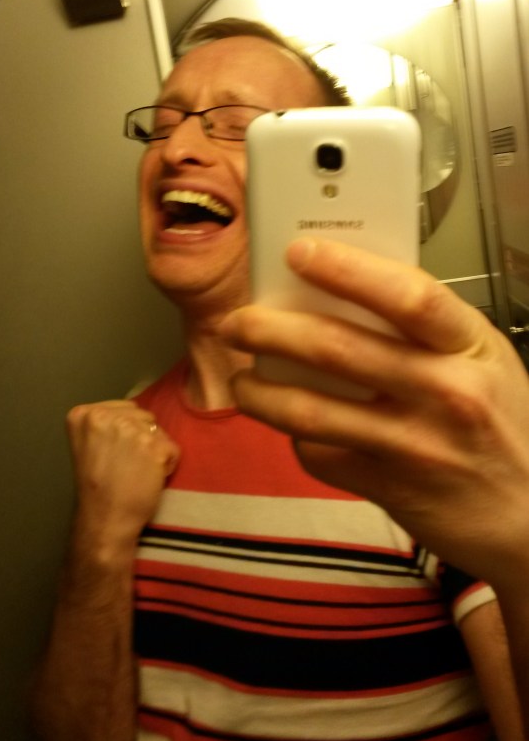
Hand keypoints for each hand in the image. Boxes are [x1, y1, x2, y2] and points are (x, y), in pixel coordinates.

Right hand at [66, 400, 179, 552]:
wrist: (105, 519)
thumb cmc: (98, 486)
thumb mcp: (88, 443)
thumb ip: (107, 422)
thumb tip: (138, 411)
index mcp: (84, 414)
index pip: (125, 408)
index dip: (125, 434)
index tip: (111, 456)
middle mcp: (105, 416)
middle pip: (143, 416)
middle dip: (140, 439)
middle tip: (123, 466)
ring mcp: (131, 430)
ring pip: (158, 431)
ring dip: (154, 450)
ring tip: (135, 472)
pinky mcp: (154, 446)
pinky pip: (172, 449)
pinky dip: (167, 464)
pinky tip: (148, 479)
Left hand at [222, 238, 528, 591]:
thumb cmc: (503, 425)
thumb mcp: (485, 360)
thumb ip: (427, 329)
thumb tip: (343, 291)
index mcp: (470, 346)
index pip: (406, 295)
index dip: (346, 269)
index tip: (298, 252)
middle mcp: (445, 393)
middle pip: (338, 349)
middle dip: (271, 329)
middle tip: (239, 321)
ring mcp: (415, 446)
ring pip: (312, 411)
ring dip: (262, 391)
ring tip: (242, 380)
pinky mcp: (389, 488)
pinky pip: (321, 454)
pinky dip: (298, 437)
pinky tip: (293, 426)